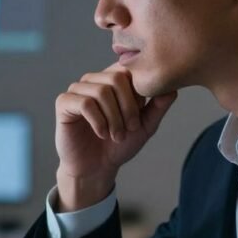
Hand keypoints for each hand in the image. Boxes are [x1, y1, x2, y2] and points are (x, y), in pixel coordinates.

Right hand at [54, 63, 176, 210]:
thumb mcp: (145, 125)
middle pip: (116, 78)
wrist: (96, 168)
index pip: (130, 69)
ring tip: (116, 135)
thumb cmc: (119, 145)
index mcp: (113, 79)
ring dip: (113, 118)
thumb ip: (158, 106)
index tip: (140, 116)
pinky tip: (102, 133)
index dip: (139, 92)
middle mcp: (95, 80)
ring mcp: (78, 89)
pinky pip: (84, 103)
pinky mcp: (64, 103)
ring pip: (101, 91)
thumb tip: (173, 87)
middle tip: (130, 128)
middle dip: (128, 107)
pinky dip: (98, 121)